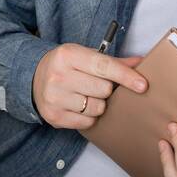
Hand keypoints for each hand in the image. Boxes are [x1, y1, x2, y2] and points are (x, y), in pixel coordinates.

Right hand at [31, 43, 146, 129]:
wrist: (33, 78)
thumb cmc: (66, 66)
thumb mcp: (85, 56)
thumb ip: (112, 61)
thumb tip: (141, 63)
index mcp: (68, 55)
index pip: (104, 67)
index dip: (126, 77)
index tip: (142, 85)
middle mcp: (59, 75)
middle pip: (104, 89)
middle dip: (107, 89)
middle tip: (96, 85)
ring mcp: (55, 97)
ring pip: (97, 108)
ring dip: (99, 104)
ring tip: (86, 96)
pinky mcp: (54, 116)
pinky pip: (88, 122)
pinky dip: (89, 117)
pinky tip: (79, 106)